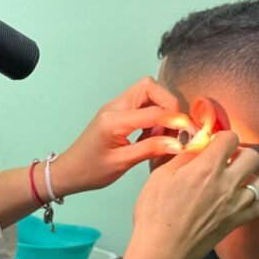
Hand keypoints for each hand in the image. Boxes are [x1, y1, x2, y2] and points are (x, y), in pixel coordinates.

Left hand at [51, 77, 193, 195]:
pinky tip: (151, 136)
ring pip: (146, 93)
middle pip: (149, 87)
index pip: (154, 111)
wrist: (68, 171)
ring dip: (160, 109)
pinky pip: (140, 104)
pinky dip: (152, 114)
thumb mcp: (121, 163)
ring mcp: (114, 108)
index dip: (177, 120)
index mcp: (114, 120)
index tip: (191, 132)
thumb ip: (150, 150)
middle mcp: (114, 108)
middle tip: (174, 128)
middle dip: (168, 104)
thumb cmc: (89, 170)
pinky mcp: (116, 113)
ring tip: (161, 135)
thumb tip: (178, 143)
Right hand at [131, 131, 258, 258]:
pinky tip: (231, 200)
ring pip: (258, 181)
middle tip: (223, 160)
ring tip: (228, 182)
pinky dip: (248, 200)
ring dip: (246, 177)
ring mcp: (235, 204)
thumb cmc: (155, 216)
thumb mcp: (159, 177)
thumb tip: (196, 144)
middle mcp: (227, 184)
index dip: (221, 137)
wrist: (161, 249)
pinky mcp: (236, 222)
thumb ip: (183, 157)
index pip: (230, 138)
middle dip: (238, 154)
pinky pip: (255, 205)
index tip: (213, 142)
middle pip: (251, 156)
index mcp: (206, 168)